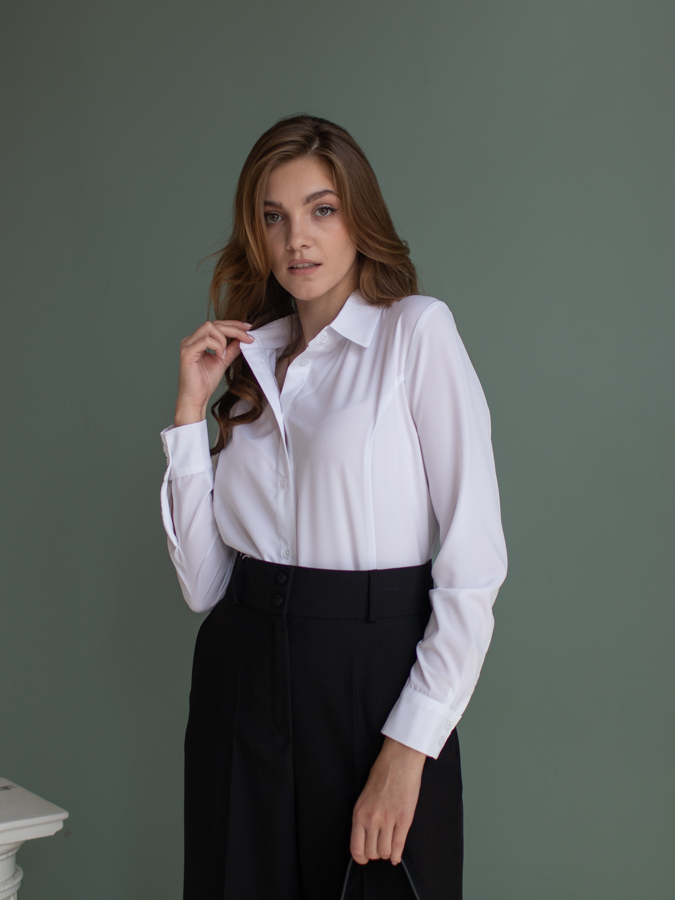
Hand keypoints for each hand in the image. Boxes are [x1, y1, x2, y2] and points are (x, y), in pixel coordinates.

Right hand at [174, 320, 253, 425]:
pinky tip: (219, 357)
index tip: (249, 328)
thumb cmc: (205, 383)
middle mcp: (191, 340)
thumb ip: (231, 349)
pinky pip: (206, 340)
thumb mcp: (223, 361)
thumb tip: (243, 338)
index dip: (233, 324)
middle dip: (234, 328)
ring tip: (224, 355)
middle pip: (214, 323)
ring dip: (223, 339)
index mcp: (198, 340)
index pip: (217, 325)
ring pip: (209, 327)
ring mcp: (187, 344)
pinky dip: (217, 346)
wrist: (196, 399)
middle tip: (248, 337)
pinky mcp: (187, 352)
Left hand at [350, 736, 425, 866]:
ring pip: (385, 852)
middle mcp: (371, 819)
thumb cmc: (382, 773)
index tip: (365, 857)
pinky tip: (396, 855)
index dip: (361, 857)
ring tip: (388, 846)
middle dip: (375, 853)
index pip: (356, 848)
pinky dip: (397, 854)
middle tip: (379, 847)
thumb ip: (364, 816)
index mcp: (359, 813)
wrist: (399, 760)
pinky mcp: (404, 819)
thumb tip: (366, 836)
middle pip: (371, 853)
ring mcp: (388, 820)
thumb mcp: (364, 796)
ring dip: (387, 852)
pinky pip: (398, 846)